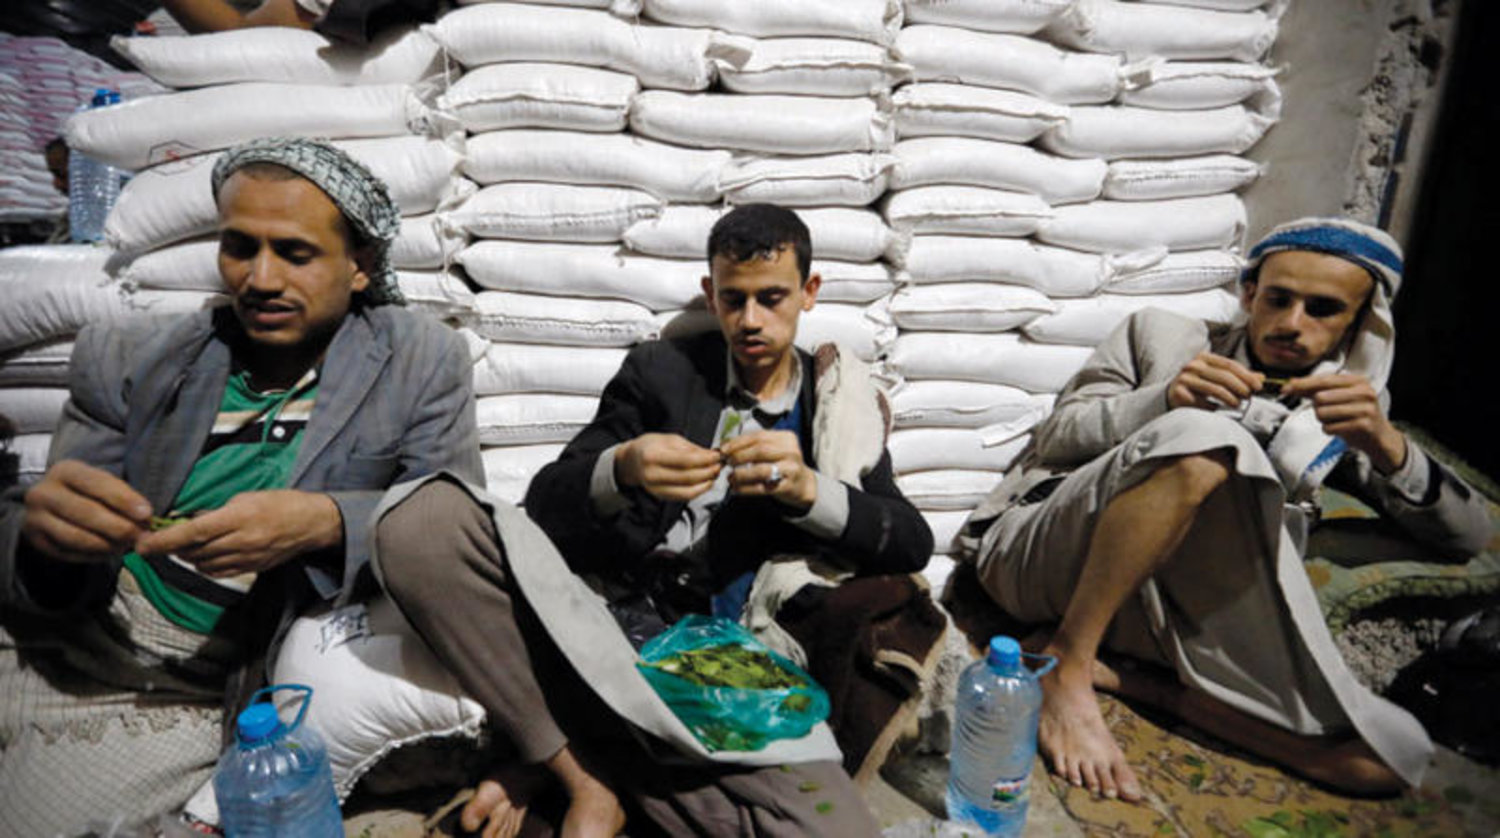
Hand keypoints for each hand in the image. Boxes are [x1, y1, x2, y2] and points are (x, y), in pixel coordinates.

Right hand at [21, 460, 151, 562]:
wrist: (49, 504)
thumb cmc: (86, 493)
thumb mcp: (100, 484)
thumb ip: (122, 497)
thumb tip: (145, 519)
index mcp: (65, 471)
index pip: (97, 483)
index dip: (124, 499)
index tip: (147, 514)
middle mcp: (44, 493)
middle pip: (86, 512)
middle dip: (119, 526)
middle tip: (141, 536)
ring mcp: (35, 518)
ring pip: (76, 536)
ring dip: (107, 545)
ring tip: (127, 546)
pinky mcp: (36, 541)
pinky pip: (68, 553)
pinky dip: (93, 556)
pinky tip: (109, 552)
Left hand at [134, 490, 343, 577]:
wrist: (312, 524)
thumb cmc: (281, 504)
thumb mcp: (246, 498)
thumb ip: (217, 513)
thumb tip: (190, 522)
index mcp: (239, 518)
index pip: (192, 533)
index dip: (163, 541)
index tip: (141, 545)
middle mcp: (241, 541)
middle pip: (193, 551)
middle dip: (172, 547)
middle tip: (159, 539)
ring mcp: (246, 558)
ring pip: (202, 564)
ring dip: (188, 556)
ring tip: (186, 544)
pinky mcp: (251, 568)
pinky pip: (217, 573)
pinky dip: (203, 565)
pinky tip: (204, 555)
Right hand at [614, 433, 721, 501]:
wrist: (631, 462)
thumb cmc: (650, 447)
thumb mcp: (669, 439)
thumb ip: (690, 448)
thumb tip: (711, 455)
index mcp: (652, 456)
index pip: (685, 461)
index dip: (705, 460)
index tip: (717, 456)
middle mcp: (651, 475)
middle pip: (688, 477)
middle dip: (708, 472)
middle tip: (719, 465)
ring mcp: (655, 489)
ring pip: (687, 491)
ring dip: (706, 484)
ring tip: (714, 474)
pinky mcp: (660, 497)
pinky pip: (683, 497)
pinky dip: (698, 491)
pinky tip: (705, 483)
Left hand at [720, 430, 816, 510]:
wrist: (803, 484)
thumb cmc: (783, 464)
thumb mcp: (774, 449)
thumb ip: (754, 446)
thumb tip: (726, 446)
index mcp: (786, 438)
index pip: (758, 436)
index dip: (738, 442)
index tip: (724, 449)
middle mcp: (791, 451)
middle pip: (760, 450)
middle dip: (739, 456)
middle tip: (727, 462)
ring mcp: (791, 469)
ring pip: (761, 469)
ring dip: (741, 474)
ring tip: (731, 477)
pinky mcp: (788, 487)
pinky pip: (763, 488)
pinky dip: (746, 489)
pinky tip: (736, 489)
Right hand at [1167, 352, 1264, 409]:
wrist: (1172, 397)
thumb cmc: (1198, 387)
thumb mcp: (1218, 378)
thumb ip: (1238, 377)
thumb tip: (1261, 378)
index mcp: (1204, 357)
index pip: (1229, 364)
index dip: (1246, 375)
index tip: (1258, 386)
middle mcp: (1193, 365)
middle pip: (1224, 375)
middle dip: (1240, 387)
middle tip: (1249, 396)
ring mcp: (1185, 378)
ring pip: (1214, 388)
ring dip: (1230, 398)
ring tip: (1237, 404)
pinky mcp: (1178, 392)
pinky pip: (1202, 401)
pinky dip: (1213, 406)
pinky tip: (1217, 409)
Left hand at [1281, 373, 1406, 472]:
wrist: (1379, 438)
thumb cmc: (1356, 417)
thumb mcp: (1339, 399)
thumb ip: (1316, 390)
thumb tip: (1291, 385)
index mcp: (1357, 381)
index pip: (1324, 380)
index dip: (1303, 384)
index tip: (1286, 388)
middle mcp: (1364, 391)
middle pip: (1320, 397)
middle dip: (1317, 408)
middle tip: (1330, 413)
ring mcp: (1365, 408)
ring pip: (1322, 412)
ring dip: (1323, 420)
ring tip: (1337, 421)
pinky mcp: (1363, 424)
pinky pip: (1330, 427)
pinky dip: (1330, 430)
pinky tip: (1341, 429)